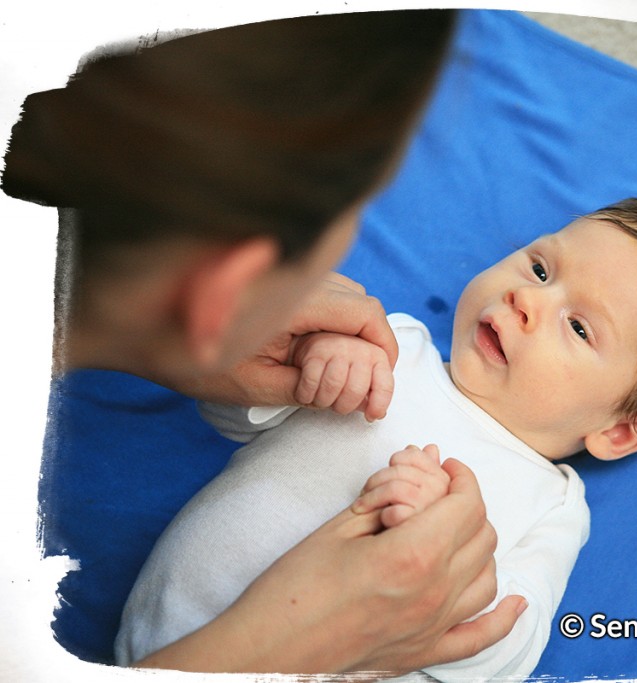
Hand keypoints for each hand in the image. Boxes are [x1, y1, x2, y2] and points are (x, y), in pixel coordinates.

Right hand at [136, 458, 524, 674]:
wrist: (267, 652)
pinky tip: (517, 602)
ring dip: (480, 546)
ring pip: (488, 577)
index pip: (466, 505)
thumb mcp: (338, 528)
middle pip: (482, 536)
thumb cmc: (292, 589)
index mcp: (413, 555)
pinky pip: (481, 636)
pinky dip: (505, 617)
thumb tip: (420, 462)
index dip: (462, 477)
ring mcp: (433, 628)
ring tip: (458, 530)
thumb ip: (387, 495)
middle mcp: (434, 594)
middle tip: (445, 491)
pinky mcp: (424, 652)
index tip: (448, 466)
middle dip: (469, 504)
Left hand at [180, 273, 398, 406]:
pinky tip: (316, 351)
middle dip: (371, 347)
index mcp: (296, 301)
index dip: (384, 351)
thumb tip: (350, 394)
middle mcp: (299, 278)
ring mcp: (290, 274)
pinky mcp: (281, 279)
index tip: (380, 386)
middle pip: (364, 305)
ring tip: (337, 372)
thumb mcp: (253, 386)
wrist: (140, 323)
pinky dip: (335, 324)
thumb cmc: (189, 356)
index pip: (366, 314)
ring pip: (349, 298)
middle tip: (360, 389)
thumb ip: (306, 388)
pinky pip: (327, 295)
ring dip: (353, 336)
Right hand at [290, 332, 394, 419]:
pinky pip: (312, 382)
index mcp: (377, 356)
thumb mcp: (358, 379)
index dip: (378, 406)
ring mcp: (338, 347)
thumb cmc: (337, 363)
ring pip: (333, 387)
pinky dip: (306, 394)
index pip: (385, 386)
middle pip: (355, 391)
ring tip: (320, 397)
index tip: (370, 417)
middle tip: (335, 404)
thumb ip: (369, 395)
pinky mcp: (316, 349)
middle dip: (342, 406)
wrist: (310, 342)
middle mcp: (361, 348)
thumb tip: (378, 413)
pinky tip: (306, 393)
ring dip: (322, 401)